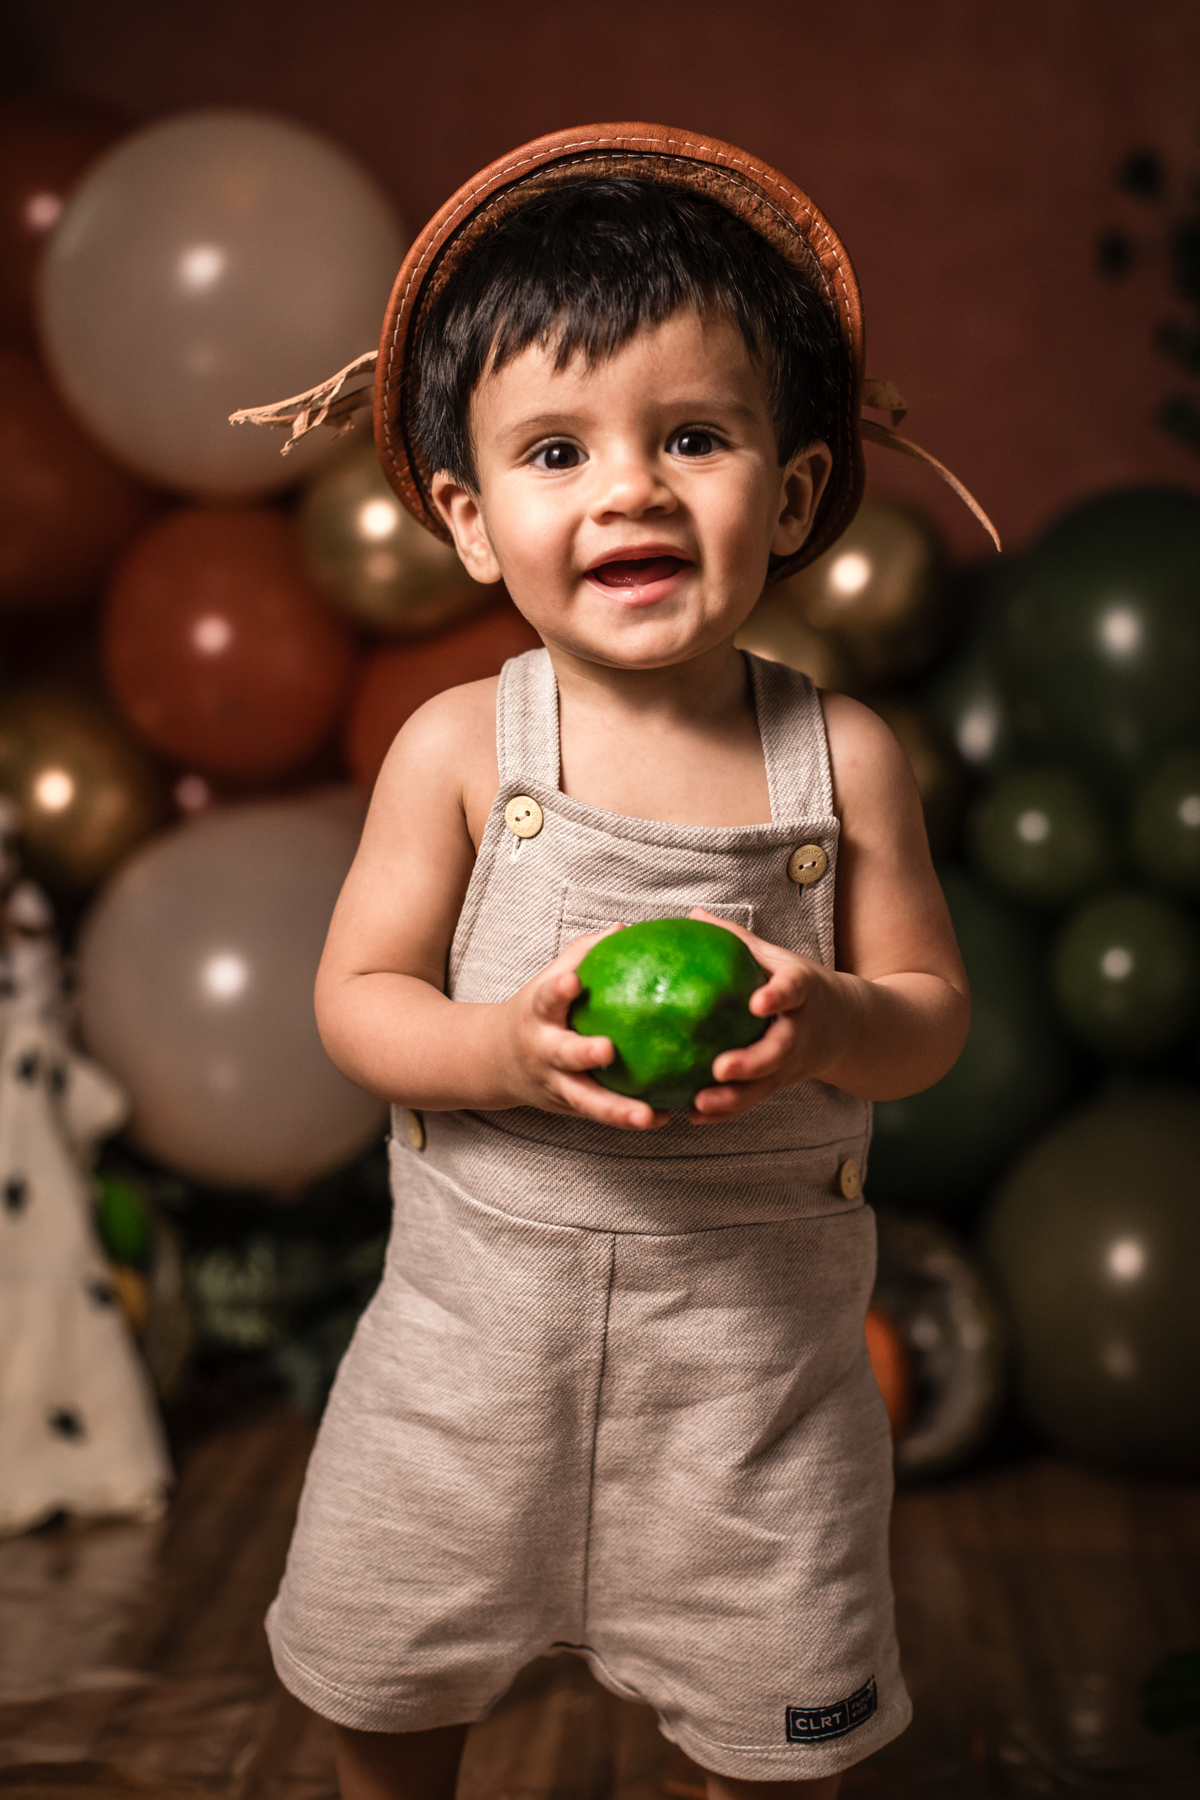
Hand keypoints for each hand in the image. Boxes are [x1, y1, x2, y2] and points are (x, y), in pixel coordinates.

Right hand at [496, 930, 669, 1131]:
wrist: (496, 1061)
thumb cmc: (537, 1012)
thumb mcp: (548, 982)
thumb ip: (583, 955)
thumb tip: (625, 928)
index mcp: (538, 1017)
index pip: (544, 1000)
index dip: (556, 991)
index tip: (571, 981)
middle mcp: (544, 1053)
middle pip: (562, 1055)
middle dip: (582, 1054)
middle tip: (607, 1050)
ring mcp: (555, 1084)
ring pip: (585, 1101)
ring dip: (615, 1110)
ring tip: (647, 1115)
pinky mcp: (570, 1108)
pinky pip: (601, 1114)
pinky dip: (629, 1118)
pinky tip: (664, 1117)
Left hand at [685, 907, 848, 1123]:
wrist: (850, 1028)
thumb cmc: (799, 986)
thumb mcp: (778, 959)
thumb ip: (737, 939)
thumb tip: (692, 914)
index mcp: (802, 993)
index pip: (794, 991)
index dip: (779, 997)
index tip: (759, 1003)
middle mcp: (799, 1031)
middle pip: (779, 1050)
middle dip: (752, 1062)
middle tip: (721, 1068)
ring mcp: (791, 1062)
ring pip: (764, 1084)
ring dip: (733, 1097)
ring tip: (699, 1102)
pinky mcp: (779, 1083)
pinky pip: (752, 1100)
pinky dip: (724, 1111)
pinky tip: (692, 1115)